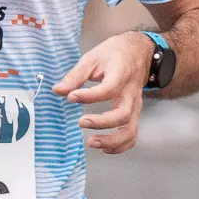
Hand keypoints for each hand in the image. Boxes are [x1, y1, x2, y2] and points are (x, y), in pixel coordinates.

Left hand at [55, 34, 154, 152]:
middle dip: (102, 122)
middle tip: (81, 122)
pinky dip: (121, 145)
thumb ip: (75, 76)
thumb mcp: (93, 57)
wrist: (140, 52)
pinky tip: (104, 147)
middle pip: (123, 114)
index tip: (71, 97)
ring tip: (92, 142)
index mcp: (121, 75)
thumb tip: (58, 90)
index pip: (109, 89)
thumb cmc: (116, 54)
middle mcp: (131, 93)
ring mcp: (135, 105)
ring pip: (130, 129)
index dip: (89, 96)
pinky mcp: (134, 113)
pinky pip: (132, 134)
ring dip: (113, 140)